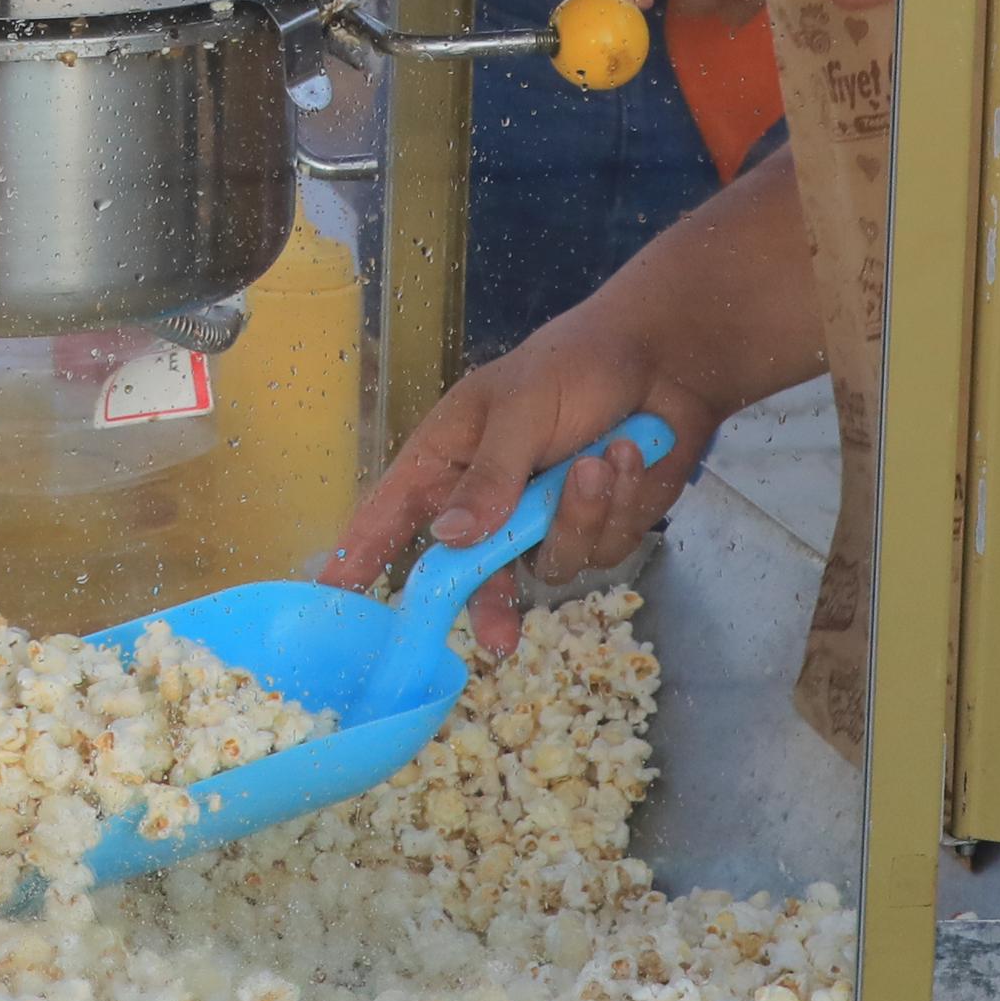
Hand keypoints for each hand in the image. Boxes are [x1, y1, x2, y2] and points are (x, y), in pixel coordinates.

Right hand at [325, 305, 718, 659]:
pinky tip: (627, 454)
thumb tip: (449, 537)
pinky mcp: (596, 531)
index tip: (334, 605)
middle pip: (470, 574)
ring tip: (601, 459)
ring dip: (578, 514)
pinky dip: (618, 503)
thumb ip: (490, 475)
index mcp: (449, 458)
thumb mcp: (521, 407)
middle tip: (499, 639)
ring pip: (547, 566)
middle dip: (493, 603)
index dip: (359, 559)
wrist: (666, 361)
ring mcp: (542, 521)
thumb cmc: (575, 364)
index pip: (391, 514)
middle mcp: (489, 500)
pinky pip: (599, 549)